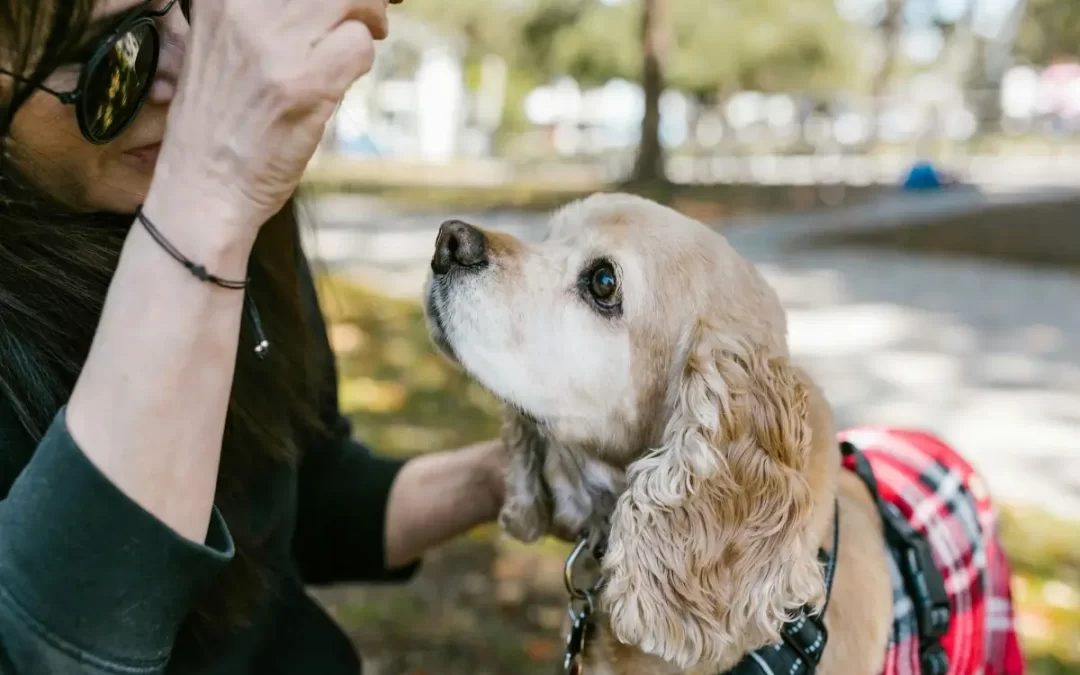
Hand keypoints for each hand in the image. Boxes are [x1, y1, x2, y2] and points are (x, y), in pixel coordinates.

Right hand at [148, 0, 392, 240]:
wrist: (203, 188)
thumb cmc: (219, 123)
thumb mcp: (223, 46)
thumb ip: (263, 15)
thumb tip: (328, 2)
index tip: (340, 3)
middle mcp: (242, 9)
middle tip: (369, 18)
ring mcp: (274, 45)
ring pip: (350, 1)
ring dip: (368, 21)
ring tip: (365, 38)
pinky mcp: (305, 83)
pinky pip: (359, 45)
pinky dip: (362, 60)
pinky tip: (343, 80)